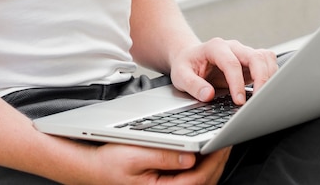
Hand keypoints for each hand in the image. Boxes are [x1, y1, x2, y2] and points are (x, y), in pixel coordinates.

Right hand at [90, 143, 230, 184]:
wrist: (91, 169)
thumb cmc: (108, 163)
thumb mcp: (134, 155)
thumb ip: (164, 156)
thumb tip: (190, 156)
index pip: (198, 178)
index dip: (214, 159)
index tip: (223, 142)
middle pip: (203, 181)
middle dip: (218, 160)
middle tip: (228, 139)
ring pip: (199, 181)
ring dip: (212, 163)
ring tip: (219, 143)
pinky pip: (190, 179)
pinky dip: (201, 166)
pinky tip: (203, 153)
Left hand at [169, 38, 277, 104]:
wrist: (190, 57)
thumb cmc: (186, 65)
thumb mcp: (180, 75)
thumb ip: (193, 85)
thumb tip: (208, 95)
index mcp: (215, 47)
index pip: (231, 63)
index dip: (237, 83)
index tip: (238, 101)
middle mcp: (233, 47)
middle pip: (255, 57)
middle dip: (261, 78)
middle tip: (258, 100)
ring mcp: (243, 53)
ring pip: (265, 58)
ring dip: (269, 76)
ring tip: (263, 97)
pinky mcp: (250, 62)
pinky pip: (267, 63)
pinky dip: (271, 76)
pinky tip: (265, 90)